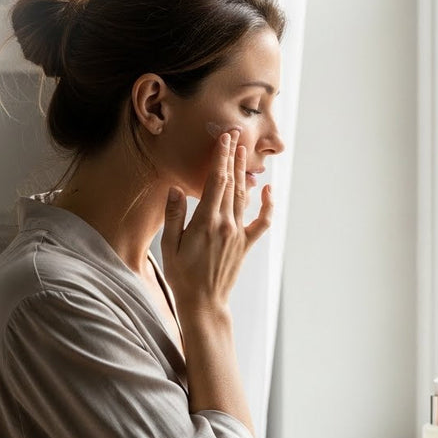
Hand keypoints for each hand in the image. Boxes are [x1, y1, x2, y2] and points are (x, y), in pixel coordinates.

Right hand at [161, 130, 272, 314]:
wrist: (204, 302)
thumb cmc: (182, 275)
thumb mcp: (169, 246)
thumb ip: (174, 215)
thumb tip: (176, 189)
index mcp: (206, 222)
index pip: (216, 181)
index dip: (220, 157)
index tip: (223, 138)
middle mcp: (226, 224)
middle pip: (232, 183)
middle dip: (232, 157)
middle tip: (234, 135)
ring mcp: (239, 234)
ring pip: (244, 197)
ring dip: (244, 172)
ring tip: (243, 151)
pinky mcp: (246, 244)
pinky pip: (262, 222)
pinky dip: (267, 205)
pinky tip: (268, 190)